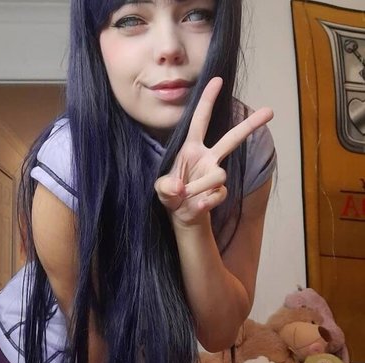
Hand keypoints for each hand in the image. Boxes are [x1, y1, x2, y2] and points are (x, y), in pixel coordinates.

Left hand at [154, 77, 273, 226]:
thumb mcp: (161, 189)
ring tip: (186, 195)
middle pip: (232, 138)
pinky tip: (197, 205)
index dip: (207, 100)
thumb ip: (166, 187)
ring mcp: (215, 173)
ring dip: (200, 187)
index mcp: (191, 148)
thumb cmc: (171, 194)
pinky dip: (205, 202)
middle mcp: (207, 157)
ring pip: (219, 175)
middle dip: (250, 125)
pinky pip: (218, 194)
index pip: (200, 120)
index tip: (217, 80)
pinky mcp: (219, 191)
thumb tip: (180, 187)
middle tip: (270, 111)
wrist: (181, 214)